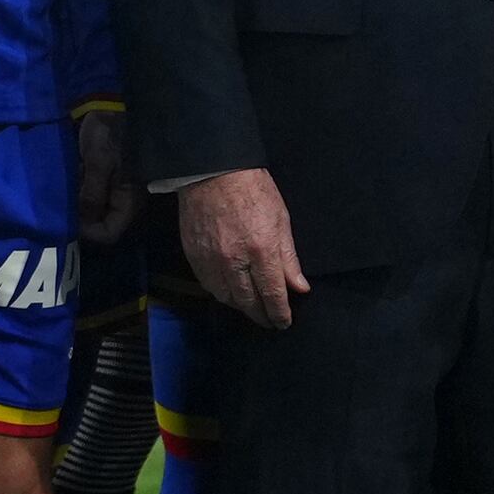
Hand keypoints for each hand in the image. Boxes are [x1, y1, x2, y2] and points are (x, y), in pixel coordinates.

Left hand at [70, 108, 135, 245]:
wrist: (112, 104)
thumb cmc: (111, 132)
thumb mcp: (99, 162)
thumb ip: (91, 194)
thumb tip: (81, 223)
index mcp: (128, 200)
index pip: (108, 234)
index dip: (87, 233)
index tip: (66, 220)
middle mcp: (121, 200)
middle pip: (98, 224)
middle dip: (78, 218)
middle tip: (59, 206)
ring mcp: (112, 190)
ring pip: (91, 211)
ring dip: (75, 204)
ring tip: (61, 191)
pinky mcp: (102, 179)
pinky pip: (88, 195)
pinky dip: (75, 192)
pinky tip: (66, 181)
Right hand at [174, 168, 307, 326]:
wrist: (213, 171)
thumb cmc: (253, 190)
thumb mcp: (281, 220)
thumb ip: (289, 258)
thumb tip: (299, 287)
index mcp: (261, 250)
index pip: (272, 295)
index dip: (279, 313)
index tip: (283, 322)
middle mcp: (235, 260)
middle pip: (248, 302)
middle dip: (261, 315)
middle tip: (269, 321)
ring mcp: (211, 260)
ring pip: (227, 298)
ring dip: (241, 306)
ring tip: (251, 306)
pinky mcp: (194, 256)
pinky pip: (208, 285)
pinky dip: (221, 293)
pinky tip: (230, 291)